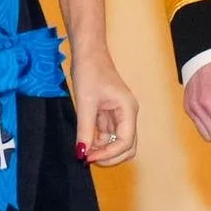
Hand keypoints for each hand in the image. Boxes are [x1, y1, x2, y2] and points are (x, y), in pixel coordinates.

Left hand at [72, 47, 137, 166]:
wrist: (88, 52)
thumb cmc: (90, 71)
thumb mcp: (85, 103)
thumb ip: (85, 130)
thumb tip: (82, 153)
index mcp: (128, 110)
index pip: (125, 142)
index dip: (109, 154)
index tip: (89, 157)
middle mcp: (128, 114)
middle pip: (127, 147)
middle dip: (110, 156)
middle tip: (88, 158)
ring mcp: (119, 114)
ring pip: (116, 142)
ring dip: (102, 150)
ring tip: (84, 149)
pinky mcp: (109, 114)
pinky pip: (107, 134)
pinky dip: (97, 141)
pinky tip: (84, 141)